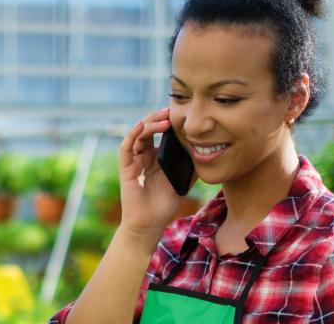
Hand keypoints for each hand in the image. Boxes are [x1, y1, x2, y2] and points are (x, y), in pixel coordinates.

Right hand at [116, 108, 187, 237]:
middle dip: (158, 118)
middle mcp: (143, 155)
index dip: (167, 121)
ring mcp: (133, 160)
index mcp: (155, 156)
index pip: (158, 132)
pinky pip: (126, 147)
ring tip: (163, 118)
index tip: (180, 113)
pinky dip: (132, 134)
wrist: (150, 223)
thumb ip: (190, 165)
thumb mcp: (183, 180)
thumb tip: (207, 150)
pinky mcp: (126, 168)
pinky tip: (141, 126)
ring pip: (137, 134)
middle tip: (171, 110)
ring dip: (149, 124)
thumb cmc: (164, 204)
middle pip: (147, 129)